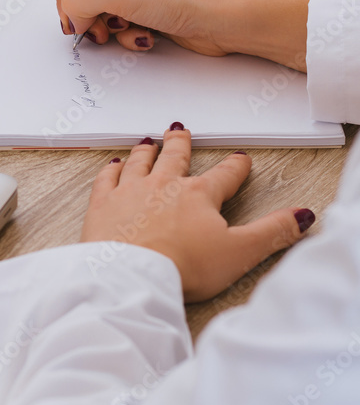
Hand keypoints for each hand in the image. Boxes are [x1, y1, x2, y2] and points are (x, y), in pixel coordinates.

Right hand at [53, 0, 310, 70]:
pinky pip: (117, 28)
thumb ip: (80, 0)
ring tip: (130, 30)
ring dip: (110, 30)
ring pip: (97, 14)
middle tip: (99, 29)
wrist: (224, 21)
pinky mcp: (143, 14)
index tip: (75, 16)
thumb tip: (70, 16)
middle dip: (89, 16)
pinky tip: (146, 36)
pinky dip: (126, 37)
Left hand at [81, 123, 314, 301]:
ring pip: (139, 163)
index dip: (235, 167)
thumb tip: (301, 216)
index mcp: (198, 196)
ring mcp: (130, 192)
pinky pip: (107, 179)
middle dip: (180, 144)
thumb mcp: (241, 252)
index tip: (240, 158)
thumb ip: (273, 232)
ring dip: (145, 151)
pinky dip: (111, 169)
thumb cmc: (183, 266)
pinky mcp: (103, 204)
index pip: (224, 176)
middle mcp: (163, 186)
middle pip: (175, 158)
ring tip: (147, 141)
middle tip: (181, 131)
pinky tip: (112, 164)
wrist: (132, 274)